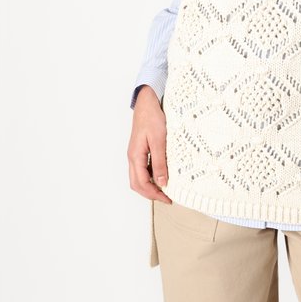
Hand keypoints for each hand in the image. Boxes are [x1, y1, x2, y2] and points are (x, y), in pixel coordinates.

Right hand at [127, 86, 172, 203]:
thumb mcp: (159, 140)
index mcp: (135, 156)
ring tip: (164, 189)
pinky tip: (161, 174)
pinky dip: (150, 176)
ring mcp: (135, 154)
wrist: (147, 102)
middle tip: (166, 198)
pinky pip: (141, 169)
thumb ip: (160, 162)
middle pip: (137, 184)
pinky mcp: (139, 150)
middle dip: (150, 194)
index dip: (154, 194)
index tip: (168, 198)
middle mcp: (132, 157)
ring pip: (138, 177)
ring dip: (149, 186)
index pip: (142, 183)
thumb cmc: (152, 118)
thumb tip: (162, 181)